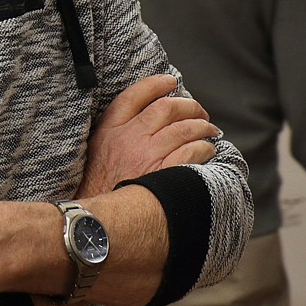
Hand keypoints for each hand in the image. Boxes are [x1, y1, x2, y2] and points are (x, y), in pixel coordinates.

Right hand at [78, 73, 220, 198]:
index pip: (136, 95)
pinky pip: (193, 152)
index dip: (156, 84)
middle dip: (189, 105)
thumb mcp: (95, 153)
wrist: (99, 224)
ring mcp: (149, 155)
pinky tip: (208, 150)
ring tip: (210, 130)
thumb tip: (144, 119)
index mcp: (110, 130)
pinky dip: (205, 148)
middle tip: (199, 111)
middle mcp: (130, 138)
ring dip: (203, 127)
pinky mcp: (165, 174)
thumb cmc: (98, 190)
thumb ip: (114, 133)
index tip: (170, 81)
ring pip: (186, 128)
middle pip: (167, 108)